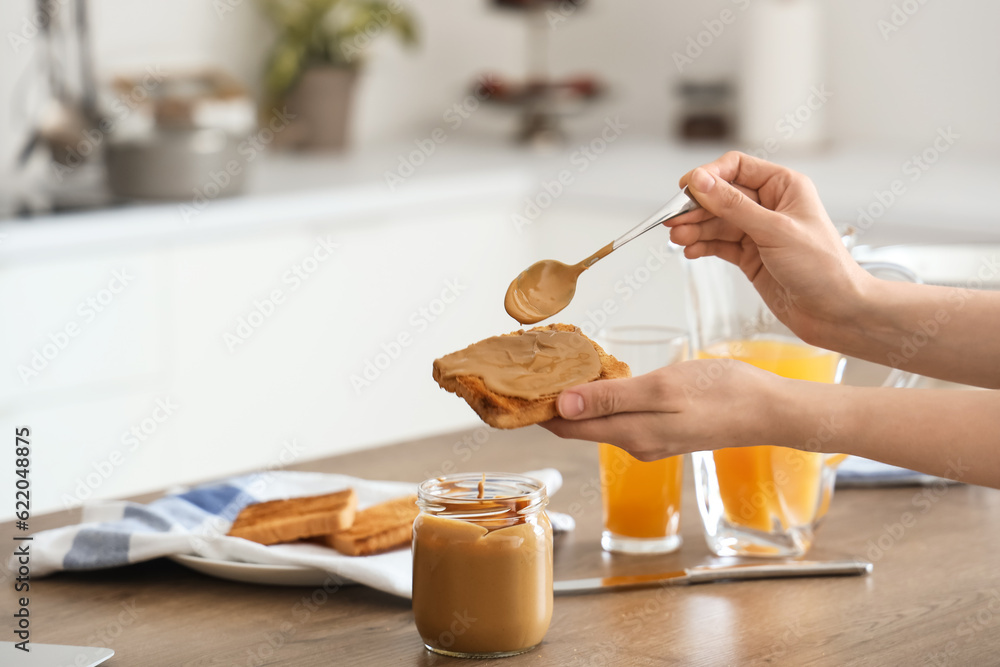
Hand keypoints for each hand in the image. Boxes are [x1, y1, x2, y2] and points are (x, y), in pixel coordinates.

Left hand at [541, 359, 780, 459]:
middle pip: (578, 426)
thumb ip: (610, 398)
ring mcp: (650, 439)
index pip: (566, 428)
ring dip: (575, 400)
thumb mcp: (661, 389)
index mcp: (629, 434)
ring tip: (554, 369)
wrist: (770, 410)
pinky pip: (620, 416)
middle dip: (550, 403)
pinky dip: (601, 399)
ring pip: (598, 420)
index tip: (513, 387)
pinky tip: (598, 379)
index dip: (536, 410)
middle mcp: (634, 443)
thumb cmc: (721, 393)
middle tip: (527, 370)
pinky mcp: (664, 430)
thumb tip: (561, 405)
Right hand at [668, 152, 871, 347]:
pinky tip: (690, 251)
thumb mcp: (774, 231)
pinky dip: (702, 247)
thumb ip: (733, 206)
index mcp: (784, 186)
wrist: (836, 313)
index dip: (709, 175)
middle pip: (720, 196)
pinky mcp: (750, 257)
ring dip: (695, 230)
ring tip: (678, 240)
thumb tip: (700, 182)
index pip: (737, 167)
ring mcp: (758, 232)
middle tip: (673, 222)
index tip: (685, 189)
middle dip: (696, 208)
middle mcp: (769, 205)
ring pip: (716, 222)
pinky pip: (718, 245)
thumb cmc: (822, 268)